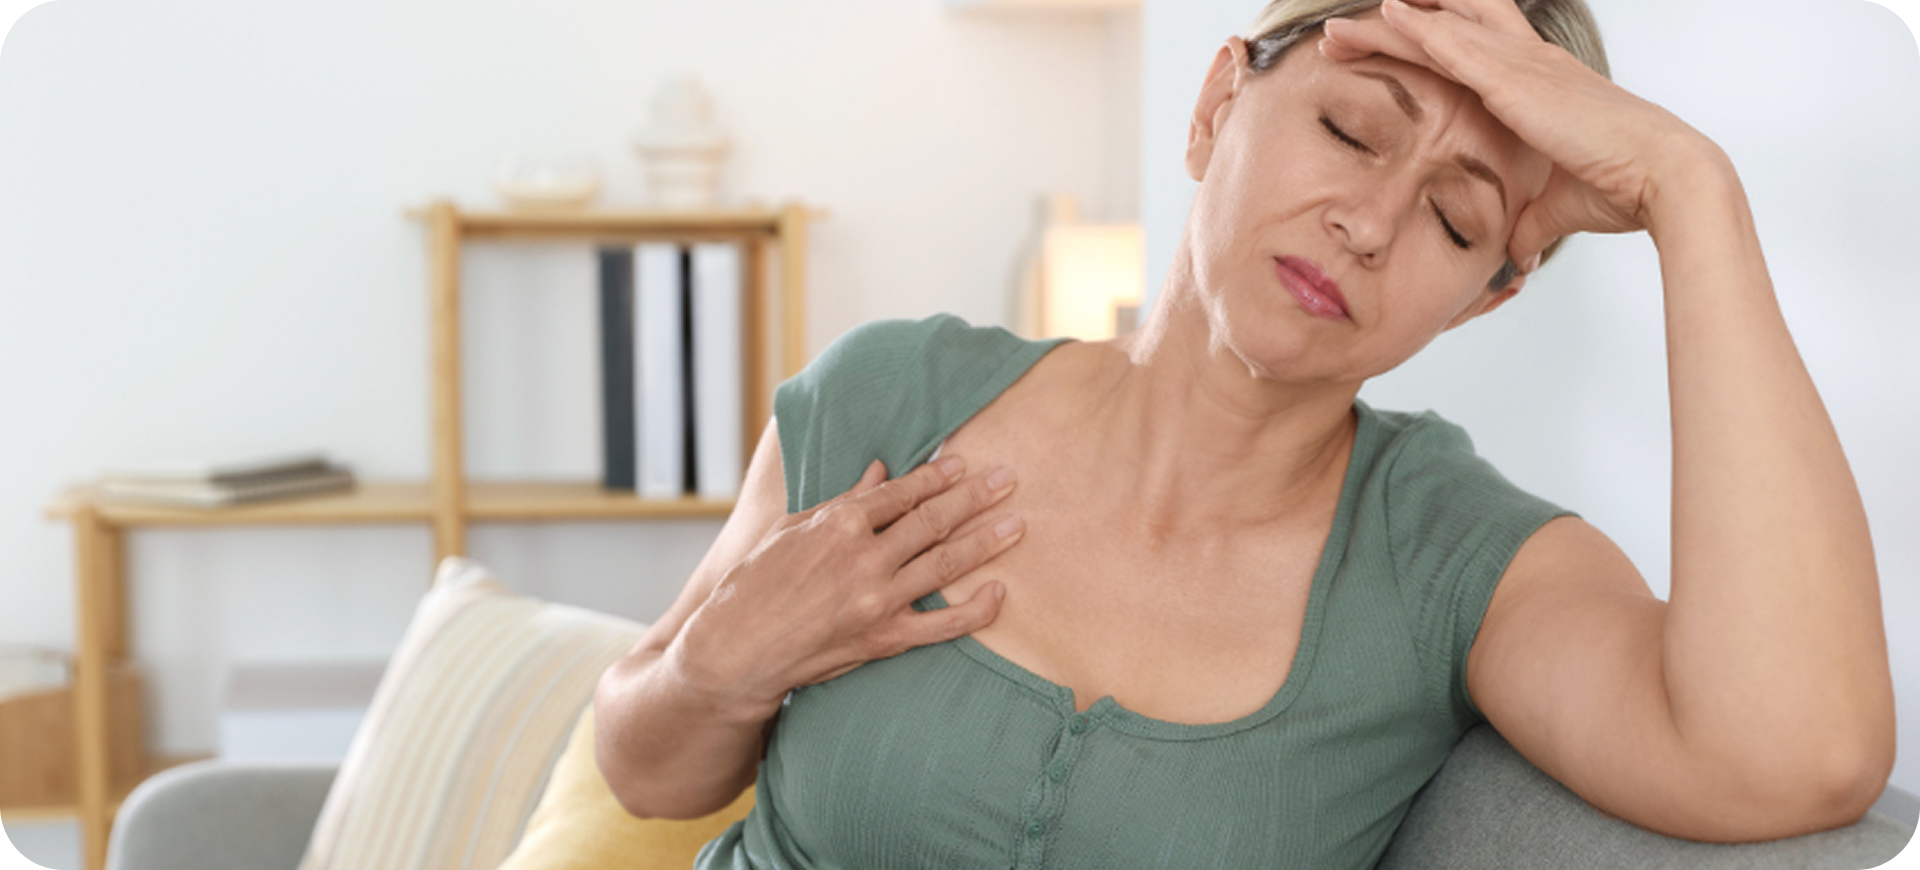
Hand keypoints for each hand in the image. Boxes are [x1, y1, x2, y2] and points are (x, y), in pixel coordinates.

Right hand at [674, 454, 1022, 720]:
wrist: (737, 648)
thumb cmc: (756, 583)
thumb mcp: (793, 529)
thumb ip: (843, 500)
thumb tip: (880, 471)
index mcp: (840, 523)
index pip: (901, 492)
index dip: (936, 477)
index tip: (963, 464)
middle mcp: (865, 557)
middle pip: (933, 521)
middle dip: (974, 497)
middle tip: (1008, 480)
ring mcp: (878, 599)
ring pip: (946, 564)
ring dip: (985, 542)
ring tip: (1016, 525)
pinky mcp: (884, 638)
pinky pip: (942, 625)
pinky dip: (975, 610)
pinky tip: (999, 593)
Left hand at [1318, 0, 1728, 263]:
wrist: (1662, 178)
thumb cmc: (1622, 189)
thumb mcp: (1556, 207)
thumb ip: (1530, 222)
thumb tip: (1512, 253)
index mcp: (1540, 84)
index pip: (1472, 49)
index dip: (1429, 41)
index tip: (1385, 45)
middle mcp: (1529, 64)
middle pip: (1448, 29)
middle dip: (1395, 27)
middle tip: (1341, 33)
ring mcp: (1523, 67)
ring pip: (1440, 32)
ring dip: (1386, 29)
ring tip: (1335, 30)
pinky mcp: (1517, 82)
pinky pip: (1454, 46)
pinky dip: (1417, 30)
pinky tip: (1383, 15)